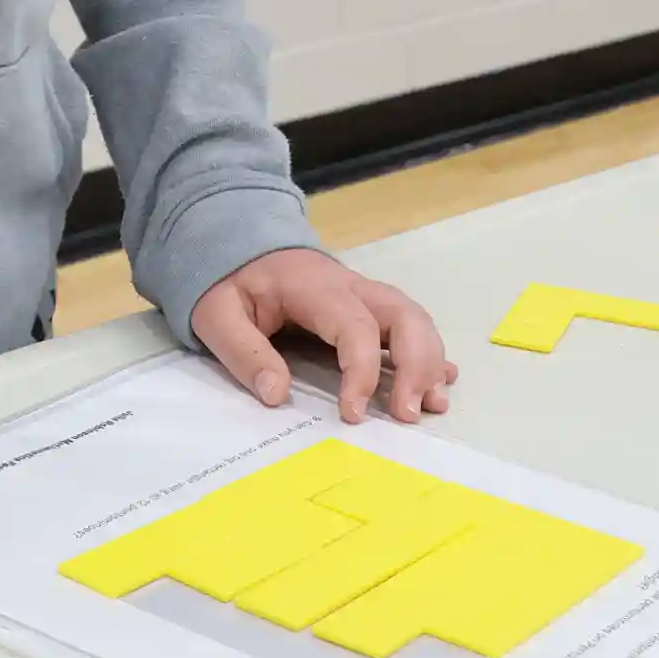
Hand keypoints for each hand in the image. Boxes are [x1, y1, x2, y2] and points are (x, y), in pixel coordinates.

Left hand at [192, 250, 456, 425]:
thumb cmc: (231, 281)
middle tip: (408, 415)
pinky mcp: (369, 307)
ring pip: (415, 318)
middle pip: (403, 315)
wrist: (240, 242)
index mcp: (315, 288)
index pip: (355, 326)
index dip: (362, 371)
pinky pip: (410, 324)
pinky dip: (429, 353)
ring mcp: (365, 295)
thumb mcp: (217, 314)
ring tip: (432, 406)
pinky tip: (441, 383)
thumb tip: (277, 394)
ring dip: (430, 361)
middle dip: (416, 365)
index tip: (353, 414)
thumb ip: (244, 352)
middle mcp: (351, 287)